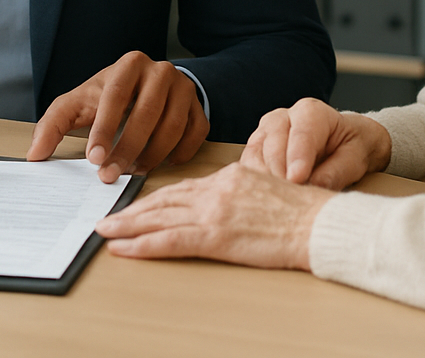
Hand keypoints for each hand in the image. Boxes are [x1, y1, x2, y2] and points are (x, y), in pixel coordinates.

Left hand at [26, 51, 208, 182]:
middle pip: (146, 113)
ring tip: (133, 172)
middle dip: (127, 148)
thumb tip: (34, 154)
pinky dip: (179, 153)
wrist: (147, 86)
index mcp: (129, 64)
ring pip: (172, 126)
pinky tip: (161, 164)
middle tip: (110, 175)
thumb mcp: (78, 104)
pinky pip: (195, 134)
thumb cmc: (108, 98)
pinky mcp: (199, 107)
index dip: (105, 129)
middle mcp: (160, 71)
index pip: (116, 96)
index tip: (94, 158)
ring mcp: (184, 88)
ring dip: (152, 155)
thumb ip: (53, 125)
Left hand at [95, 162, 331, 269]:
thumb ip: (246, 185)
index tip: (137, 204)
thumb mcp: (271, 184)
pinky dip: (142, 245)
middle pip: (165, 200)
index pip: (183, 188)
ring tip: (105, 231)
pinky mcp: (215, 236)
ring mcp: (214, 211)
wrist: (319, 223)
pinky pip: (169, 241)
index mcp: (230, 175)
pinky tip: (124, 249)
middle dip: (133, 210)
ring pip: (159, 217)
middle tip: (107, 217)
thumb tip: (235, 192)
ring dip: (128, 225)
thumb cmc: (305, 210)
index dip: (156, 198)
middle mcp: (216, 189)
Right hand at [240, 98, 391, 189]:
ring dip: (266, 183)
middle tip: (290, 202)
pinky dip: (256, 186)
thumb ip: (336, 171)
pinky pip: (248, 170)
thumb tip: (315, 186)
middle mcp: (281, 118)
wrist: (342, 144)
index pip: (301, 133)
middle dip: (281, 175)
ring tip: (281, 206)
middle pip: (273, 146)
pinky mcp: (254, 152)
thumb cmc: (349, 148)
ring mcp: (263, 134)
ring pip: (256, 158)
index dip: (298, 157)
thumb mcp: (355, 159)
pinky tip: (269, 202)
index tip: (297, 179)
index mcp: (310, 112)